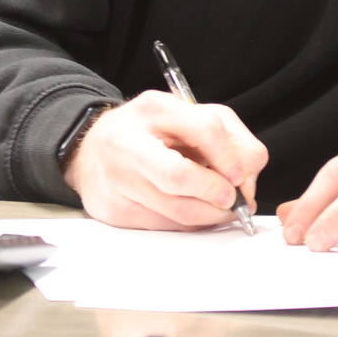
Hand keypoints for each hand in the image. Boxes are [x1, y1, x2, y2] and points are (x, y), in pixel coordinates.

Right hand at [63, 91, 266, 230]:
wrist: (91, 150)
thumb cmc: (148, 132)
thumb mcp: (190, 115)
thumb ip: (228, 137)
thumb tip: (246, 178)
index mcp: (153, 110)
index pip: (205, 130)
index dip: (230, 158)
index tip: (239, 175)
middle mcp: (128, 143)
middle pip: (180, 177)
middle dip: (216, 194)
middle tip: (233, 199)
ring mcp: (117, 180)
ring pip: (177, 212)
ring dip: (211, 215)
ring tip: (221, 207)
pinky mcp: (114, 211)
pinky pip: (165, 226)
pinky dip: (189, 223)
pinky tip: (193, 211)